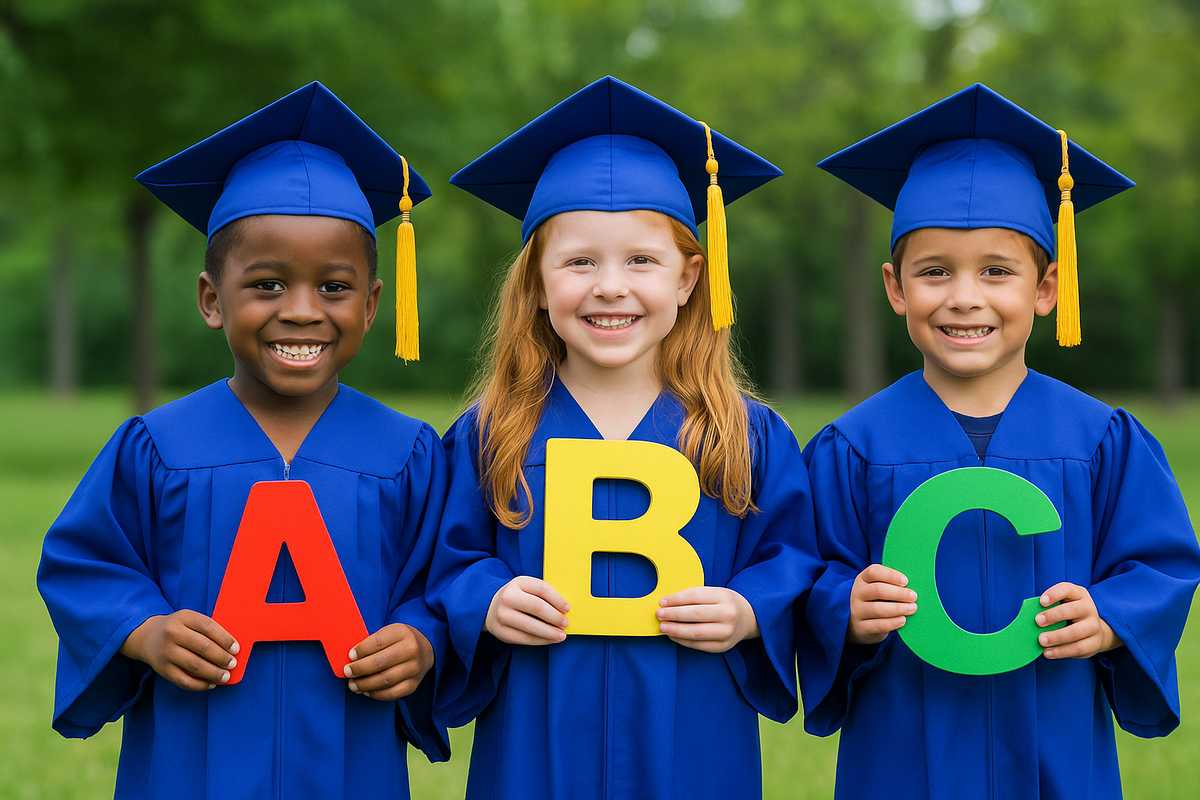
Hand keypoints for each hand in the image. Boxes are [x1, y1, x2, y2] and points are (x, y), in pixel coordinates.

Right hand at [120, 610, 238, 690]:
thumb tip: (231, 647)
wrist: (147, 636)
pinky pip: (184, 680)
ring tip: (225, 676)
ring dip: (214, 673)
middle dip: (221, 658)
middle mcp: (173, 634)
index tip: (236, 649)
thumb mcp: (190, 619)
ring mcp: (166, 652)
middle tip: (232, 664)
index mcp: (184, 617)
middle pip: (203, 647)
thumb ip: (208, 629)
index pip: (208, 627)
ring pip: (195, 666)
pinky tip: (211, 684)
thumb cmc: (178, 628)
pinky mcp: (162, 669)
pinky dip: (200, 685)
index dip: (225, 639)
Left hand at [344, 624, 433, 700]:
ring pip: (385, 680)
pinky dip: (376, 694)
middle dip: (360, 669)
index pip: (378, 642)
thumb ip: (372, 642)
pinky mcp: (413, 684)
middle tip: (347, 672)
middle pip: (381, 662)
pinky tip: (366, 691)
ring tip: (353, 685)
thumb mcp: (389, 632)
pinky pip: (392, 693)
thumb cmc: (399, 641)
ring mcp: (414, 669)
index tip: (350, 656)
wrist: (425, 650)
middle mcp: (411, 650)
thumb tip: (351, 658)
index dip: (362, 650)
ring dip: (365, 684)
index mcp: (402, 633)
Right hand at [485, 576, 568, 644]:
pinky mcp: (501, 631)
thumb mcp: (528, 588)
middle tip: (565, 624)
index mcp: (518, 582)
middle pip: (537, 607)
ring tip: (561, 635)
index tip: (567, 608)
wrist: (491, 606)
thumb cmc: (518, 597)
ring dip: (549, 632)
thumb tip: (565, 609)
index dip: (557, 599)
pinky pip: (524, 638)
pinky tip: (549, 639)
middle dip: (555, 617)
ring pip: (531, 626)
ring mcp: (502, 615)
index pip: (541, 589)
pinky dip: (540, 640)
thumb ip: (544, 594)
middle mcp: (508, 597)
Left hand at [656, 586, 757, 652]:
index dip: (677, 599)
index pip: (696, 596)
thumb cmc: (725, 603)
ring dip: (676, 630)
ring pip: (696, 632)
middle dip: (674, 615)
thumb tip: (668, 602)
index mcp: (724, 596)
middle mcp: (728, 614)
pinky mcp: (723, 646)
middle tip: (659, 614)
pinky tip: (673, 636)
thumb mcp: (715, 592)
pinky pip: (699, 645)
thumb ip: (694, 596)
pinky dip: (683, 641)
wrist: (748, 618)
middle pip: (696, 615)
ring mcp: (727, 632)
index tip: (662, 602)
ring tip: (663, 627)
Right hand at [848, 564, 917, 644]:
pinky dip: (892, 622)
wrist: (857, 623)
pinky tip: (903, 620)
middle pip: (877, 590)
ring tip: (912, 608)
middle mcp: (857, 593)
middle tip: (914, 596)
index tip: (906, 581)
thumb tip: (916, 583)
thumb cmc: (875, 601)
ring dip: (898, 608)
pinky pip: (878, 625)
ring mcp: (857, 611)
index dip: (891, 575)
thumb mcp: (878, 588)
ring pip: (877, 609)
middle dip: (898, 593)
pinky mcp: (860, 627)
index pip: (874, 572)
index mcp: (863, 579)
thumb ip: (892, 584)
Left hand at [1036, 582, 1121, 659]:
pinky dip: (1061, 651)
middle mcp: (1088, 608)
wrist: (1094, 630)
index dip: (1054, 594)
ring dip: (1056, 637)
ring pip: (1076, 632)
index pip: (1067, 589)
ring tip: (1041, 641)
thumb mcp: (1061, 604)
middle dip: (1054, 616)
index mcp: (1078, 594)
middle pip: (1073, 610)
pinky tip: (1047, 652)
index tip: (1041, 602)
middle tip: (1037, 622)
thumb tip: (1027, 616)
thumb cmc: (1069, 614)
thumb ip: (1047, 607)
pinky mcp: (1094, 643)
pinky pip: (1078, 648)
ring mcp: (1094, 626)